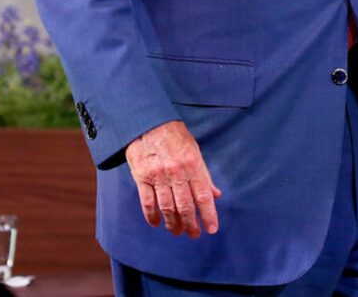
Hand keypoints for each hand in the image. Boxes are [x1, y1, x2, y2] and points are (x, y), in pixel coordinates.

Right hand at [124, 119, 221, 237]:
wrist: (148, 122)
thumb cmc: (175, 137)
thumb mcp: (195, 151)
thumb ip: (204, 175)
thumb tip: (216, 194)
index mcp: (192, 165)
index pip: (203, 195)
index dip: (208, 215)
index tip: (212, 229)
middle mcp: (176, 172)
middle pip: (185, 206)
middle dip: (191, 224)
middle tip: (193, 234)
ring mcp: (158, 176)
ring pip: (167, 208)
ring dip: (173, 223)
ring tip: (177, 232)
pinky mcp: (142, 177)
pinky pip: (147, 202)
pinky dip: (152, 216)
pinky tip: (156, 223)